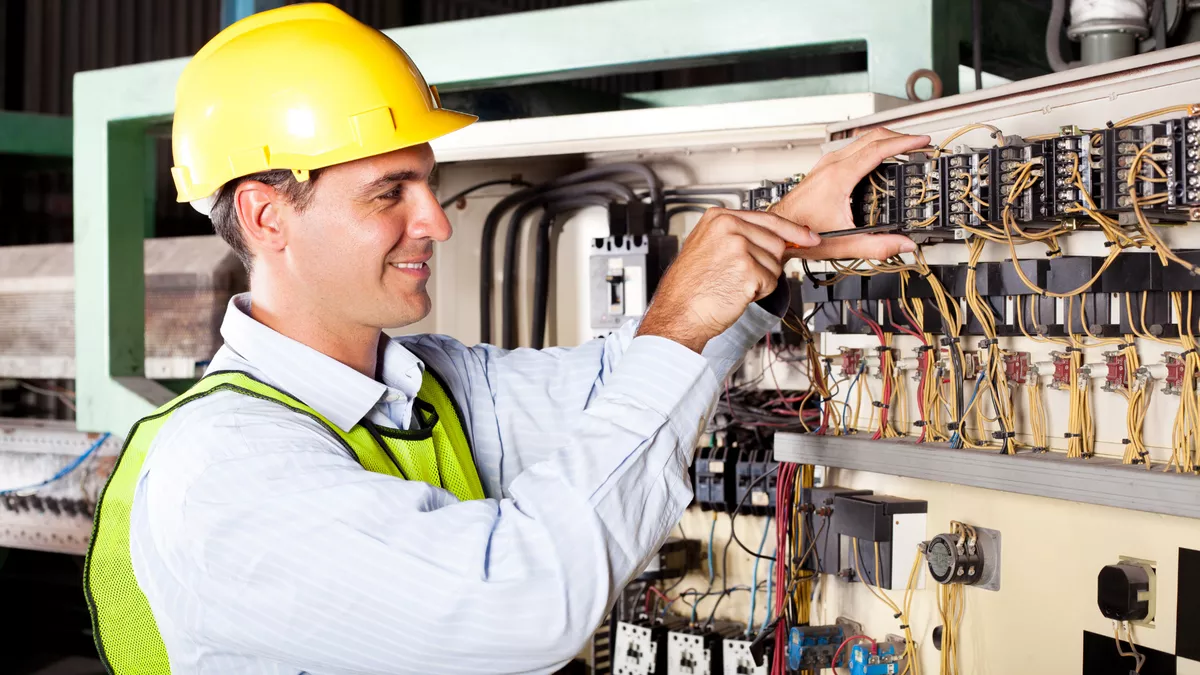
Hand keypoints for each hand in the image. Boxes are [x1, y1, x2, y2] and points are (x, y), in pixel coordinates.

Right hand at [637, 209, 821, 352]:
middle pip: (776, 242)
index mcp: (719, 217)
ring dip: (761, 279)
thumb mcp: (708, 247)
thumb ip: (738, 235)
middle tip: (740, 275)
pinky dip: (758, 293)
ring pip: (775, 264)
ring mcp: (739, 248)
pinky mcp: (748, 271)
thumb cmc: (689, 288)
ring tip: (733, 283)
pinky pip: (771, 282)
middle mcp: (729, 228)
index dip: (792, 231)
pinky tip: (736, 293)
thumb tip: (776, 238)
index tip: (808, 236)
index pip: (768, 218)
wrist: (678, 313)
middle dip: (766, 263)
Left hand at [771, 127, 930, 259]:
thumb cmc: (801, 234)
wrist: (778, 230)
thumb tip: (903, 245)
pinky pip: (852, 148)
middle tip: (918, 143)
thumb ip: (877, 246)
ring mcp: (826, 164)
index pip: (878, 149)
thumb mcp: (844, 244)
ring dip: (885, 140)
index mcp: (838, 177)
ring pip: (861, 140)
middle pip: (872, 137)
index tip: (922, 141)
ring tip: (904, 148)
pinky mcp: (824, 169)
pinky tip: (879, 158)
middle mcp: (831, 165)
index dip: (904, 143)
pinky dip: (871, 147)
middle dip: (899, 136)